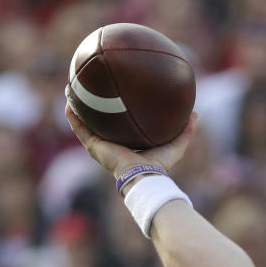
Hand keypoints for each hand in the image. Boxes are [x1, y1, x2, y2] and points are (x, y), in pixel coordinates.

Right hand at [64, 102, 196, 178]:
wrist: (143, 176)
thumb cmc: (159, 166)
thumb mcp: (176, 145)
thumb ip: (185, 130)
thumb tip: (195, 114)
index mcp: (129, 144)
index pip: (122, 127)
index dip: (118, 114)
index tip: (117, 98)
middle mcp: (112, 144)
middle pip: (101, 123)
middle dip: (96, 108)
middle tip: (93, 90)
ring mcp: (100, 146)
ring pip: (85, 123)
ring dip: (78, 108)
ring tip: (72, 90)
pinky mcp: (93, 146)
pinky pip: (79, 128)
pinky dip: (73, 115)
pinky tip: (69, 100)